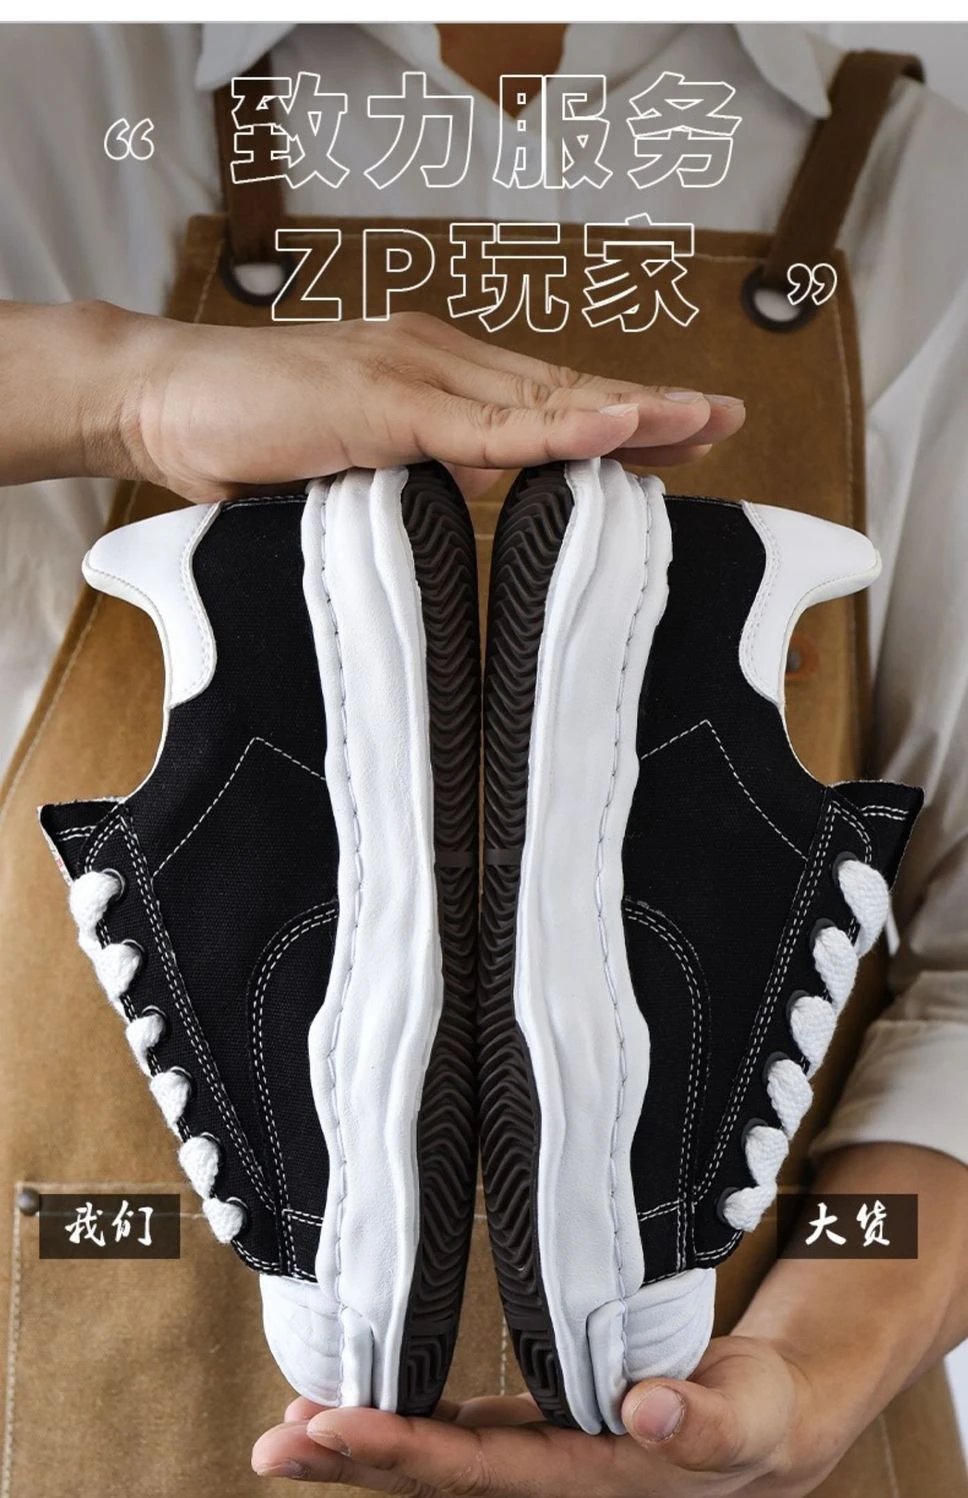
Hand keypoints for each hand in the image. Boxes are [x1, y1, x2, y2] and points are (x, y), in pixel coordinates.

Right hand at [0, 301, 743, 497]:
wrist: (161, 402)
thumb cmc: (247, 437)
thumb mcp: (354, 464)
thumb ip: (415, 478)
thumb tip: (463, 517)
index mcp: (432, 377)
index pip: (543, 397)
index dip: (616, 412)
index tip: (685, 431)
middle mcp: (436, 362)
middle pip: (562, 387)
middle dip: (651, 406)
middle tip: (727, 419)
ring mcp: (413, 376)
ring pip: (540, 397)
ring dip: (627, 410)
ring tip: (702, 421)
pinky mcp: (383, 402)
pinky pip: (484, 424)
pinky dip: (554, 426)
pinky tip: (615, 428)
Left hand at [251, 1145, 967, 1493]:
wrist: (765, 1422)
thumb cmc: (760, 1417)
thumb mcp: (753, 1414)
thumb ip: (707, 1414)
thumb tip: (647, 1406)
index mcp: (588, 1479)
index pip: (477, 1471)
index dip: (400, 1452)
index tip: (328, 1429)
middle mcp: (548, 1476)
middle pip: (433, 1473)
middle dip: (350, 1459)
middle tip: (271, 1443)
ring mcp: (538, 1455)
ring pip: (435, 1452)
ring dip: (361, 1446)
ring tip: (288, 1428)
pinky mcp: (539, 1426)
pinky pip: (459, 1427)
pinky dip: (407, 1417)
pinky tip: (363, 1404)